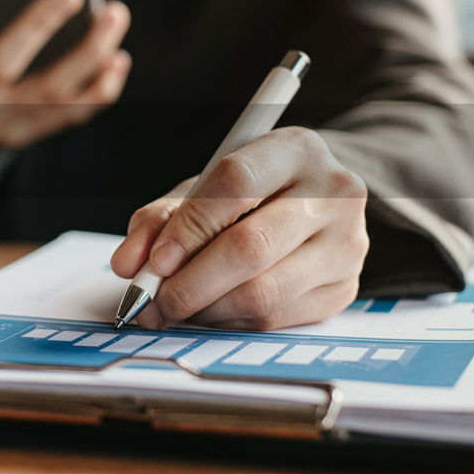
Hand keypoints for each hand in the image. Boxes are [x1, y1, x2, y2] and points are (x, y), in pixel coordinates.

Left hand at [110, 127, 369, 329]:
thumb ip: (160, 218)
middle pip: (251, 247)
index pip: (236, 183)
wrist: (316, 204)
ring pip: (263, 292)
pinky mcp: (345, 288)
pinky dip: (230, 323)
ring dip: (205, 310)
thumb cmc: (250, 194)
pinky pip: (276, 319)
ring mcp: (346, 244)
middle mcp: (333, 193)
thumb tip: (128, 264)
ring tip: (175, 308)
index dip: (188, 227)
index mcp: (294, 149)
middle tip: (153, 300)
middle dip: (189, 283)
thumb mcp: (203, 188)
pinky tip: (210, 313)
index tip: (154, 261)